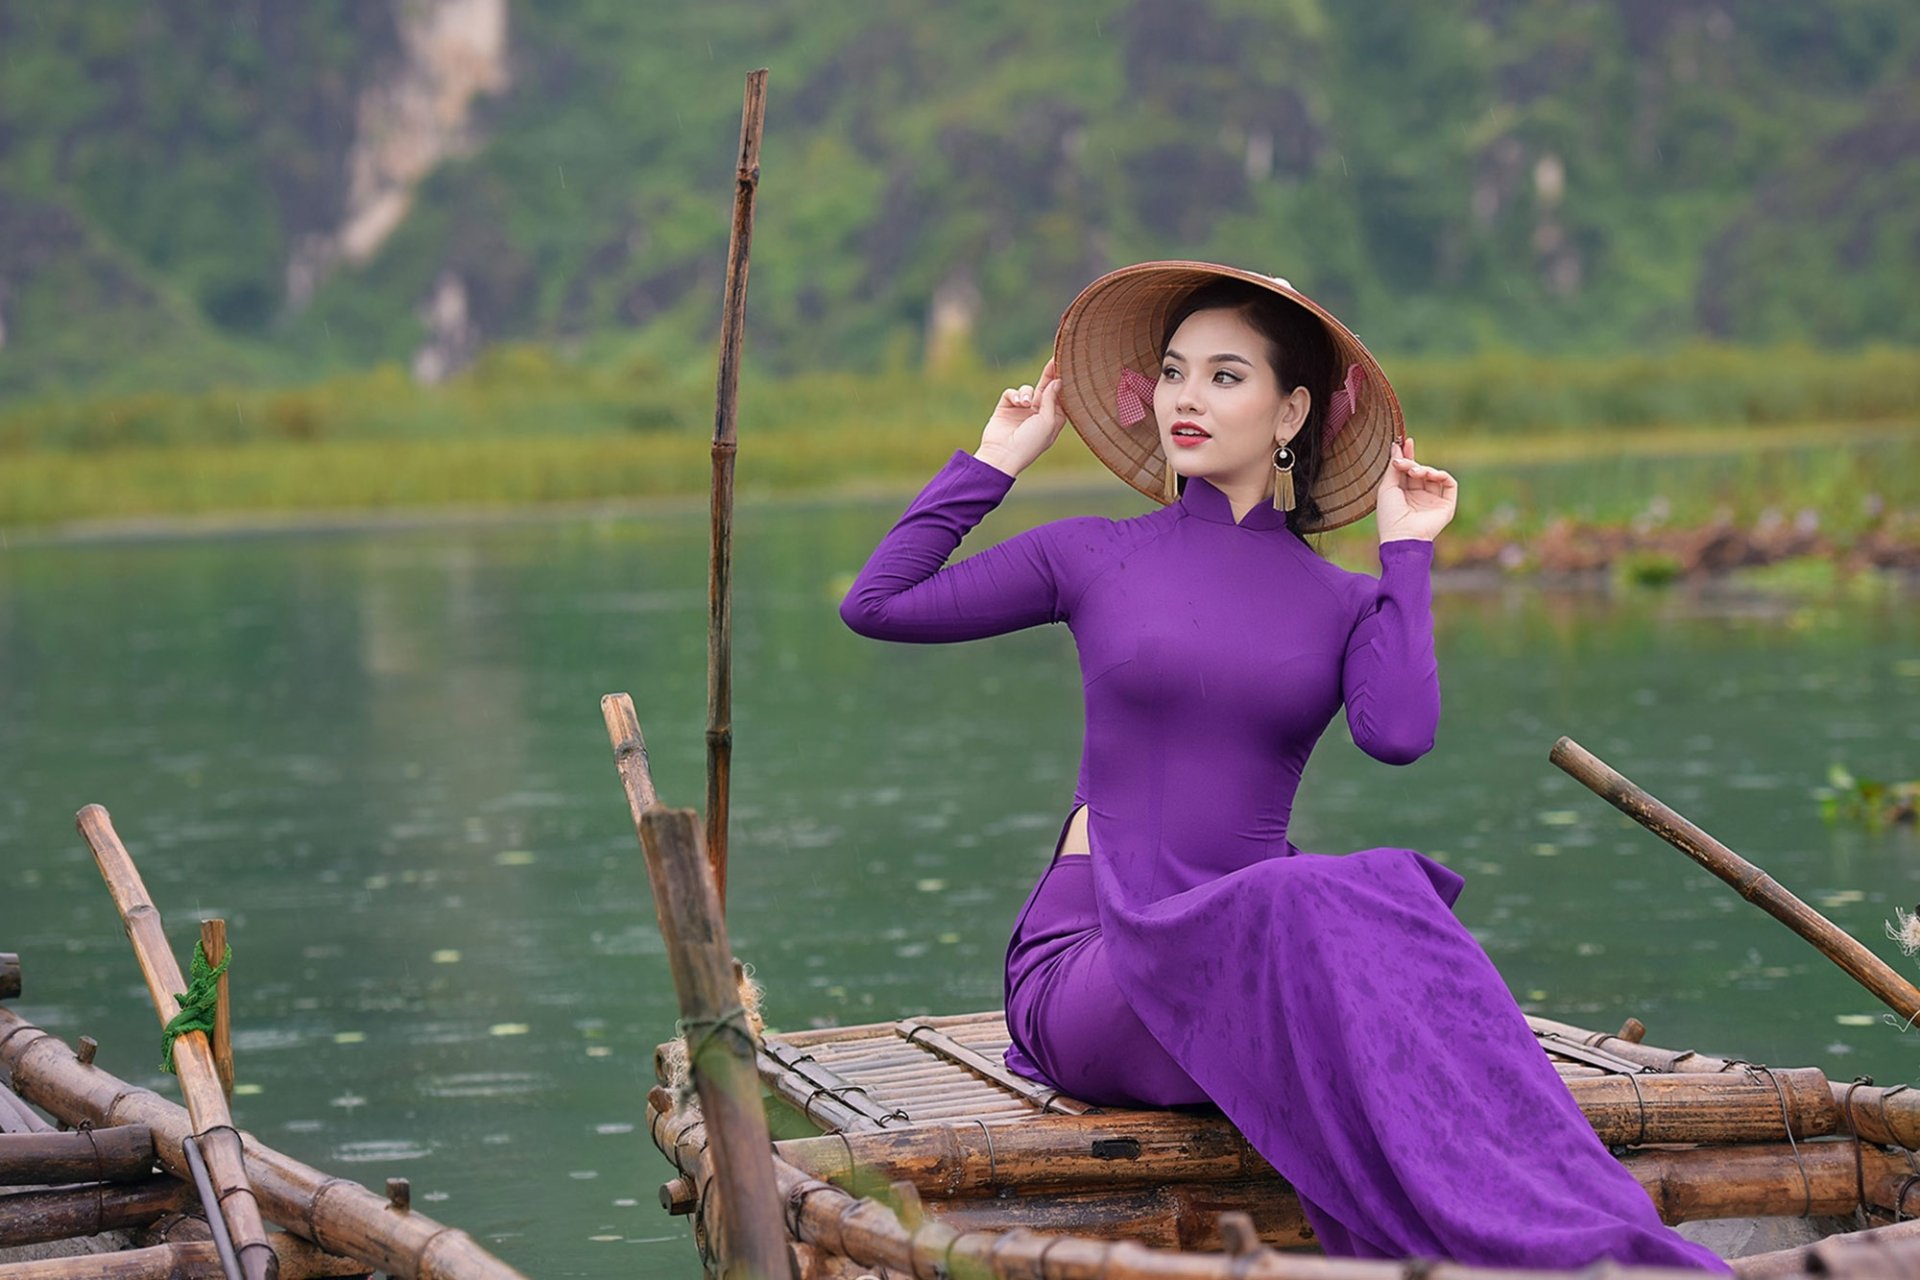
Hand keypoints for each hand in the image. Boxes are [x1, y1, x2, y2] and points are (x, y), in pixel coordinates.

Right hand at [976, 357, 1066, 476]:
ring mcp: (1021, 411)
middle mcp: (1038, 414)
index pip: (1059, 397)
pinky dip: (1014, 395)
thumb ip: (1051, 398)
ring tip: (1025, 403)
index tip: (1066, 367)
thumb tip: (1057, 381)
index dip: (1061, 383)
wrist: (1003, 454)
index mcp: (1052, 420)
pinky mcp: (1006, 408)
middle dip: (1048, 376)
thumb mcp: (1047, 421)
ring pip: (1027, 389)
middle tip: (1054, 360)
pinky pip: (1012, 393)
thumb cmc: (1030, 442)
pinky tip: (1017, 404)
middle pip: (1045, 389)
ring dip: (1027, 393)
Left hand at [1374, 436, 1456, 542]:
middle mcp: (1418, 497)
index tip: (1406, 441)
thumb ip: (1393, 467)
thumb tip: (1396, 447)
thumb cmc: (1390, 515)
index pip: (1407, 470)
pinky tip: (1431, 475)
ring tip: (1415, 472)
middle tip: (1406, 462)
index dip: (1407, 455)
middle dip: (1413, 461)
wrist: (1402, 535)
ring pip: (1434, 475)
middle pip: (1420, 470)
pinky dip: (1442, 475)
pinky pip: (1450, 483)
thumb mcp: (1387, 487)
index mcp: (1403, 494)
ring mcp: (1433, 500)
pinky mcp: (1446, 505)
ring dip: (1424, 469)